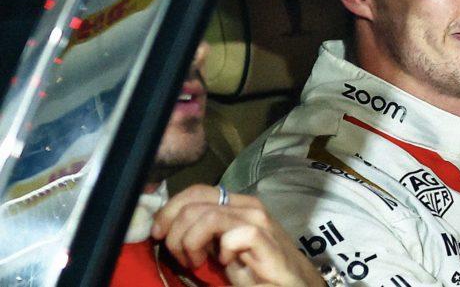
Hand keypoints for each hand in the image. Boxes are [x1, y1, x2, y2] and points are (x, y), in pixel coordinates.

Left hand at [152, 184, 324, 286]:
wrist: (291, 284)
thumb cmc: (257, 268)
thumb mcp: (221, 247)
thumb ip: (203, 233)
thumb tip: (169, 226)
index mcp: (235, 203)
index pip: (196, 191)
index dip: (170, 210)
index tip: (158, 234)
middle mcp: (246, 205)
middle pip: (195, 202)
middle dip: (174, 232)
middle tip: (181, 257)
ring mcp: (257, 220)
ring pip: (206, 217)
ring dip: (191, 243)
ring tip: (197, 262)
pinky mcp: (264, 238)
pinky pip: (231, 235)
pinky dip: (221, 251)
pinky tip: (226, 263)